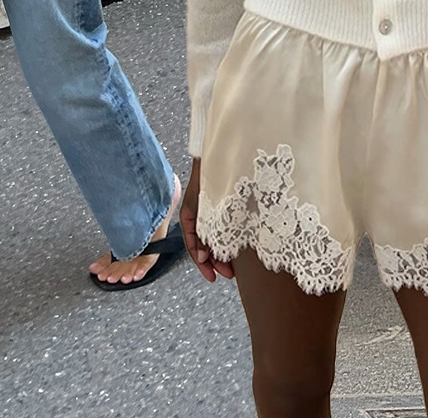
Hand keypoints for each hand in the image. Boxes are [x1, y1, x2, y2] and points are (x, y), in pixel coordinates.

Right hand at [180, 159, 235, 281]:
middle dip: (215, 262)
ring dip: (223, 252)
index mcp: (189, 215)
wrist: (222, 151)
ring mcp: (211, 210)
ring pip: (215, 237)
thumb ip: (201, 233)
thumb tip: (203, 256)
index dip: (202, 264)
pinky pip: (223, 227)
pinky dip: (229, 239)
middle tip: (228, 274)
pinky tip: (238, 246)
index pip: (192, 246)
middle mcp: (200, 214)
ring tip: (234, 266)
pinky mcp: (224, 205)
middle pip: (204, 244)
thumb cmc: (212, 175)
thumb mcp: (203, 207)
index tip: (213, 277)